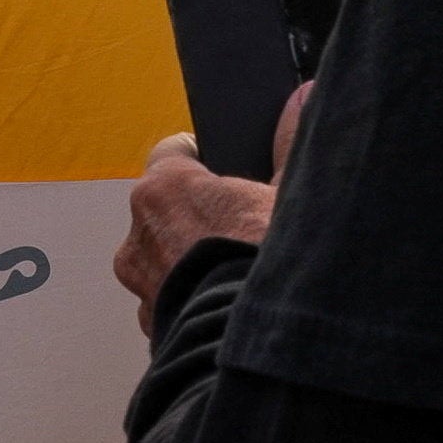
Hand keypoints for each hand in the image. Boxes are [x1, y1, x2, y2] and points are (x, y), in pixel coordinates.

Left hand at [109, 85, 306, 314]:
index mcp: (164, 189)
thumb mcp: (291, 193)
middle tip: (245, 229)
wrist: (259, 347)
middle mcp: (138, 236)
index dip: (203, 159)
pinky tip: (230, 309)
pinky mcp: (152, 329)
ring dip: (193, 264)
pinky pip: (172, 305)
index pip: (172, 153)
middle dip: (200, 218)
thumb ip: (291, 141)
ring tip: (240, 276)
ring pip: (166, 261)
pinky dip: (194, 303)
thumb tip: (304, 95)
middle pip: (168, 211)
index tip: (228, 170)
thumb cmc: (268, 261)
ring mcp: (141, 287)